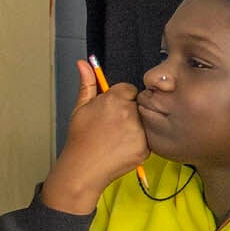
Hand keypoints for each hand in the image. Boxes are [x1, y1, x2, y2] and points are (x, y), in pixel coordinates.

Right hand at [41, 60, 148, 212]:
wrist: (83, 167)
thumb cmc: (81, 137)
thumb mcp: (81, 107)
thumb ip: (87, 83)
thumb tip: (84, 63)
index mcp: (115, 99)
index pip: (129, 89)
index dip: (119, 99)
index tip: (111, 110)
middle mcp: (131, 113)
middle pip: (138, 104)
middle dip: (128, 111)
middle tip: (113, 125)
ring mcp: (140, 131)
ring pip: (144, 120)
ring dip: (135, 126)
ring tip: (116, 137)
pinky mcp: (147, 147)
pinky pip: (148, 137)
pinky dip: (138, 141)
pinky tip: (123, 146)